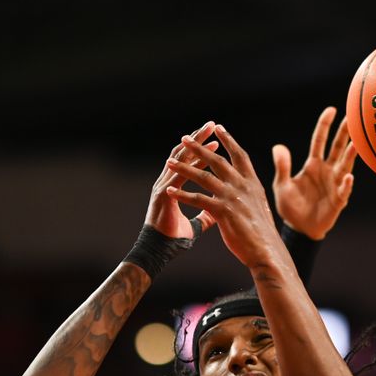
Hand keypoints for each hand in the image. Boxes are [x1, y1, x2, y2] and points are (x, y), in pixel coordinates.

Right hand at [144, 121, 217, 238]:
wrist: (159, 251)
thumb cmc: (173, 238)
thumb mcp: (195, 224)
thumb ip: (205, 215)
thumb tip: (215, 212)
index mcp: (174, 186)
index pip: (189, 161)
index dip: (202, 149)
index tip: (217, 138)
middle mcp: (167, 182)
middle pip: (184, 153)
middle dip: (198, 138)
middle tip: (212, 124)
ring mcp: (163, 186)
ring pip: (180, 160)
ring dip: (195, 145)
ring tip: (208, 133)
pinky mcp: (163, 195)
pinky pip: (177, 177)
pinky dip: (189, 167)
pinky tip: (200, 158)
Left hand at [165, 125, 281, 267]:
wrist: (267, 250)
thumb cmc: (262, 232)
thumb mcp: (259, 206)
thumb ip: (249, 193)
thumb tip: (246, 186)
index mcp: (253, 183)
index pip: (239, 155)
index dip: (229, 140)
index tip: (218, 128)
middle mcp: (243, 186)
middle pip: (218, 161)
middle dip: (199, 148)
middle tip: (185, 138)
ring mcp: (233, 197)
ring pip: (204, 177)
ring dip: (184, 168)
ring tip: (169, 162)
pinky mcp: (223, 211)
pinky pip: (197, 199)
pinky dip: (182, 195)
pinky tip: (169, 192)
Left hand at [272, 107, 356, 239]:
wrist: (299, 229)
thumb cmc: (291, 206)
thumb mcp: (282, 185)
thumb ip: (282, 167)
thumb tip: (278, 147)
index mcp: (312, 165)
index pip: (320, 141)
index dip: (325, 125)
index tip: (331, 110)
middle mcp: (327, 171)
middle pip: (337, 148)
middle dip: (345, 133)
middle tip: (355, 117)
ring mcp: (334, 184)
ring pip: (345, 165)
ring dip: (350, 155)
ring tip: (356, 144)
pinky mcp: (338, 200)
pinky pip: (344, 190)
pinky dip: (346, 184)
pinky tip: (348, 177)